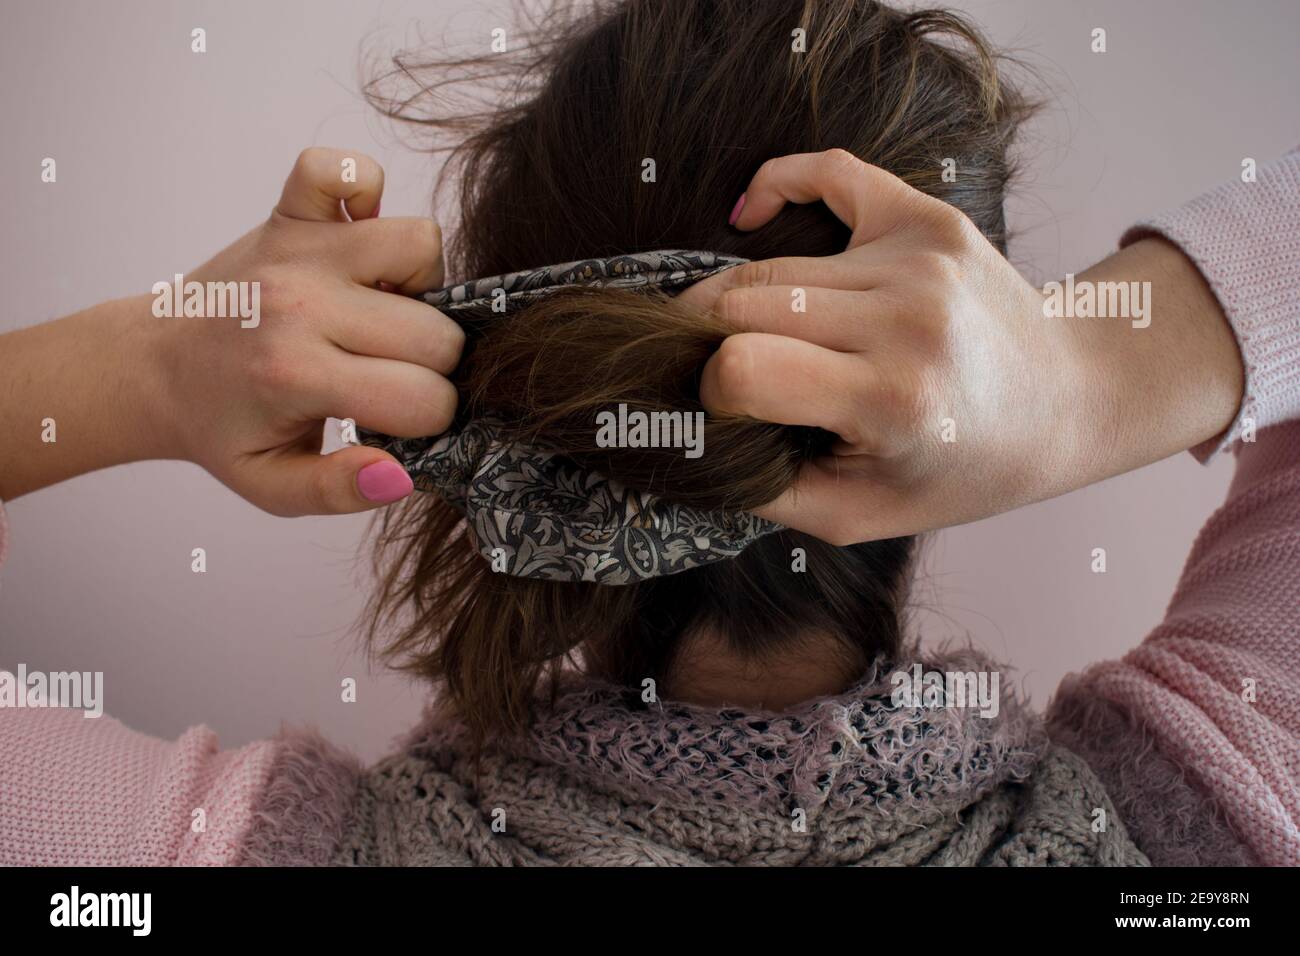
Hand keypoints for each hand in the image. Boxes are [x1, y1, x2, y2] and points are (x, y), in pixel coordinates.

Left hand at [0, 147, 460, 515]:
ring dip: (419, 285)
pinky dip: (365, 192)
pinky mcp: (289, 213)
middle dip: (431, 364)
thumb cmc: (222, 426)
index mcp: (297, 375)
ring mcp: (297, 250)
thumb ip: (336, 491)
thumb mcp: (269, 486)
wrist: (151, 367)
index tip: (397, 421)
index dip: (429, 418)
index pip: (424, 398)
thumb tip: (402, 474)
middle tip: (386, 374)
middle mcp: (301, 304)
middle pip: (436, 330)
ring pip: (419, 246)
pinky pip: (346, 170)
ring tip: (380, 312)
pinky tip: (356, 243)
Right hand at [679, 150, 1241, 543]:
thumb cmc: (959, 469)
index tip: (724, 408)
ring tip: (739, 331)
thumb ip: (764, 489)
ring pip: (770, 263)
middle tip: (712, 370)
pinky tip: (748, 211)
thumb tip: (684, 439)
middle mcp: (906, 318)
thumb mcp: (859, 515)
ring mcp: (918, 258)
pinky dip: (777, 183)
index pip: (744, 368)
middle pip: (743, 304)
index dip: (711, 390)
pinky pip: (830, 172)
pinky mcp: (927, 218)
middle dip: (707, 341)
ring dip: (737, 299)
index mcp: (891, 399)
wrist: (1064, 401)